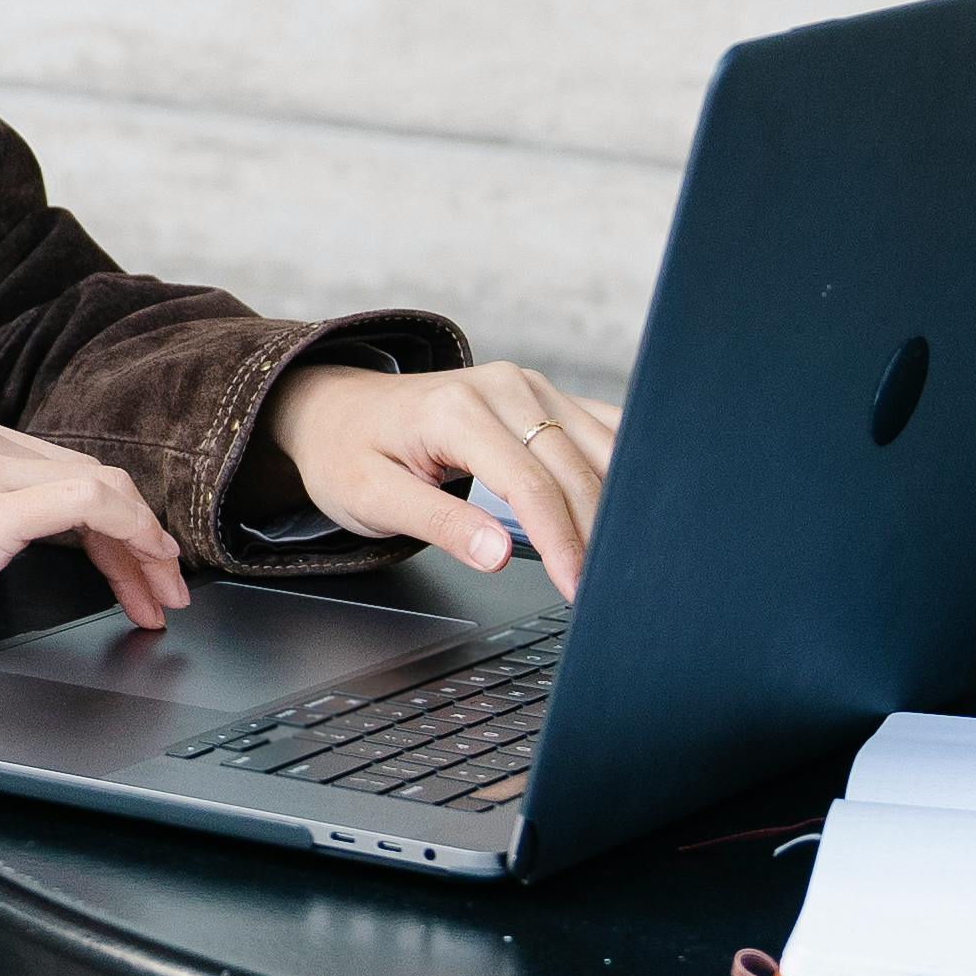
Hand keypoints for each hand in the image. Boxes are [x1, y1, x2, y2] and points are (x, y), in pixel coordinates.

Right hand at [0, 412, 189, 699]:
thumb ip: (15, 508)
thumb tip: (94, 531)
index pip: (69, 468)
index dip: (123, 520)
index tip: (148, 566)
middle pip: (91, 479)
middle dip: (141, 539)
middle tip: (165, 589)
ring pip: (99, 489)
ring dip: (143, 546)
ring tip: (159, 594)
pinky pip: (87, 504)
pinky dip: (129, 535)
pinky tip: (143, 570)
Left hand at [276, 360, 622, 592]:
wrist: (338, 409)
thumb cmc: (350, 453)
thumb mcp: (372, 498)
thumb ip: (439, 524)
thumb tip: (497, 555)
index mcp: (456, 410)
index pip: (529, 484)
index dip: (560, 541)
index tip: (576, 587)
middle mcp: (502, 386)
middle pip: (572, 468)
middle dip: (596, 532)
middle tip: (610, 589)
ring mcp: (528, 385)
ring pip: (599, 446)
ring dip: (619, 501)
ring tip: (629, 557)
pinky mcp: (543, 394)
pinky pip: (598, 427)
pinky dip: (621, 467)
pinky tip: (638, 505)